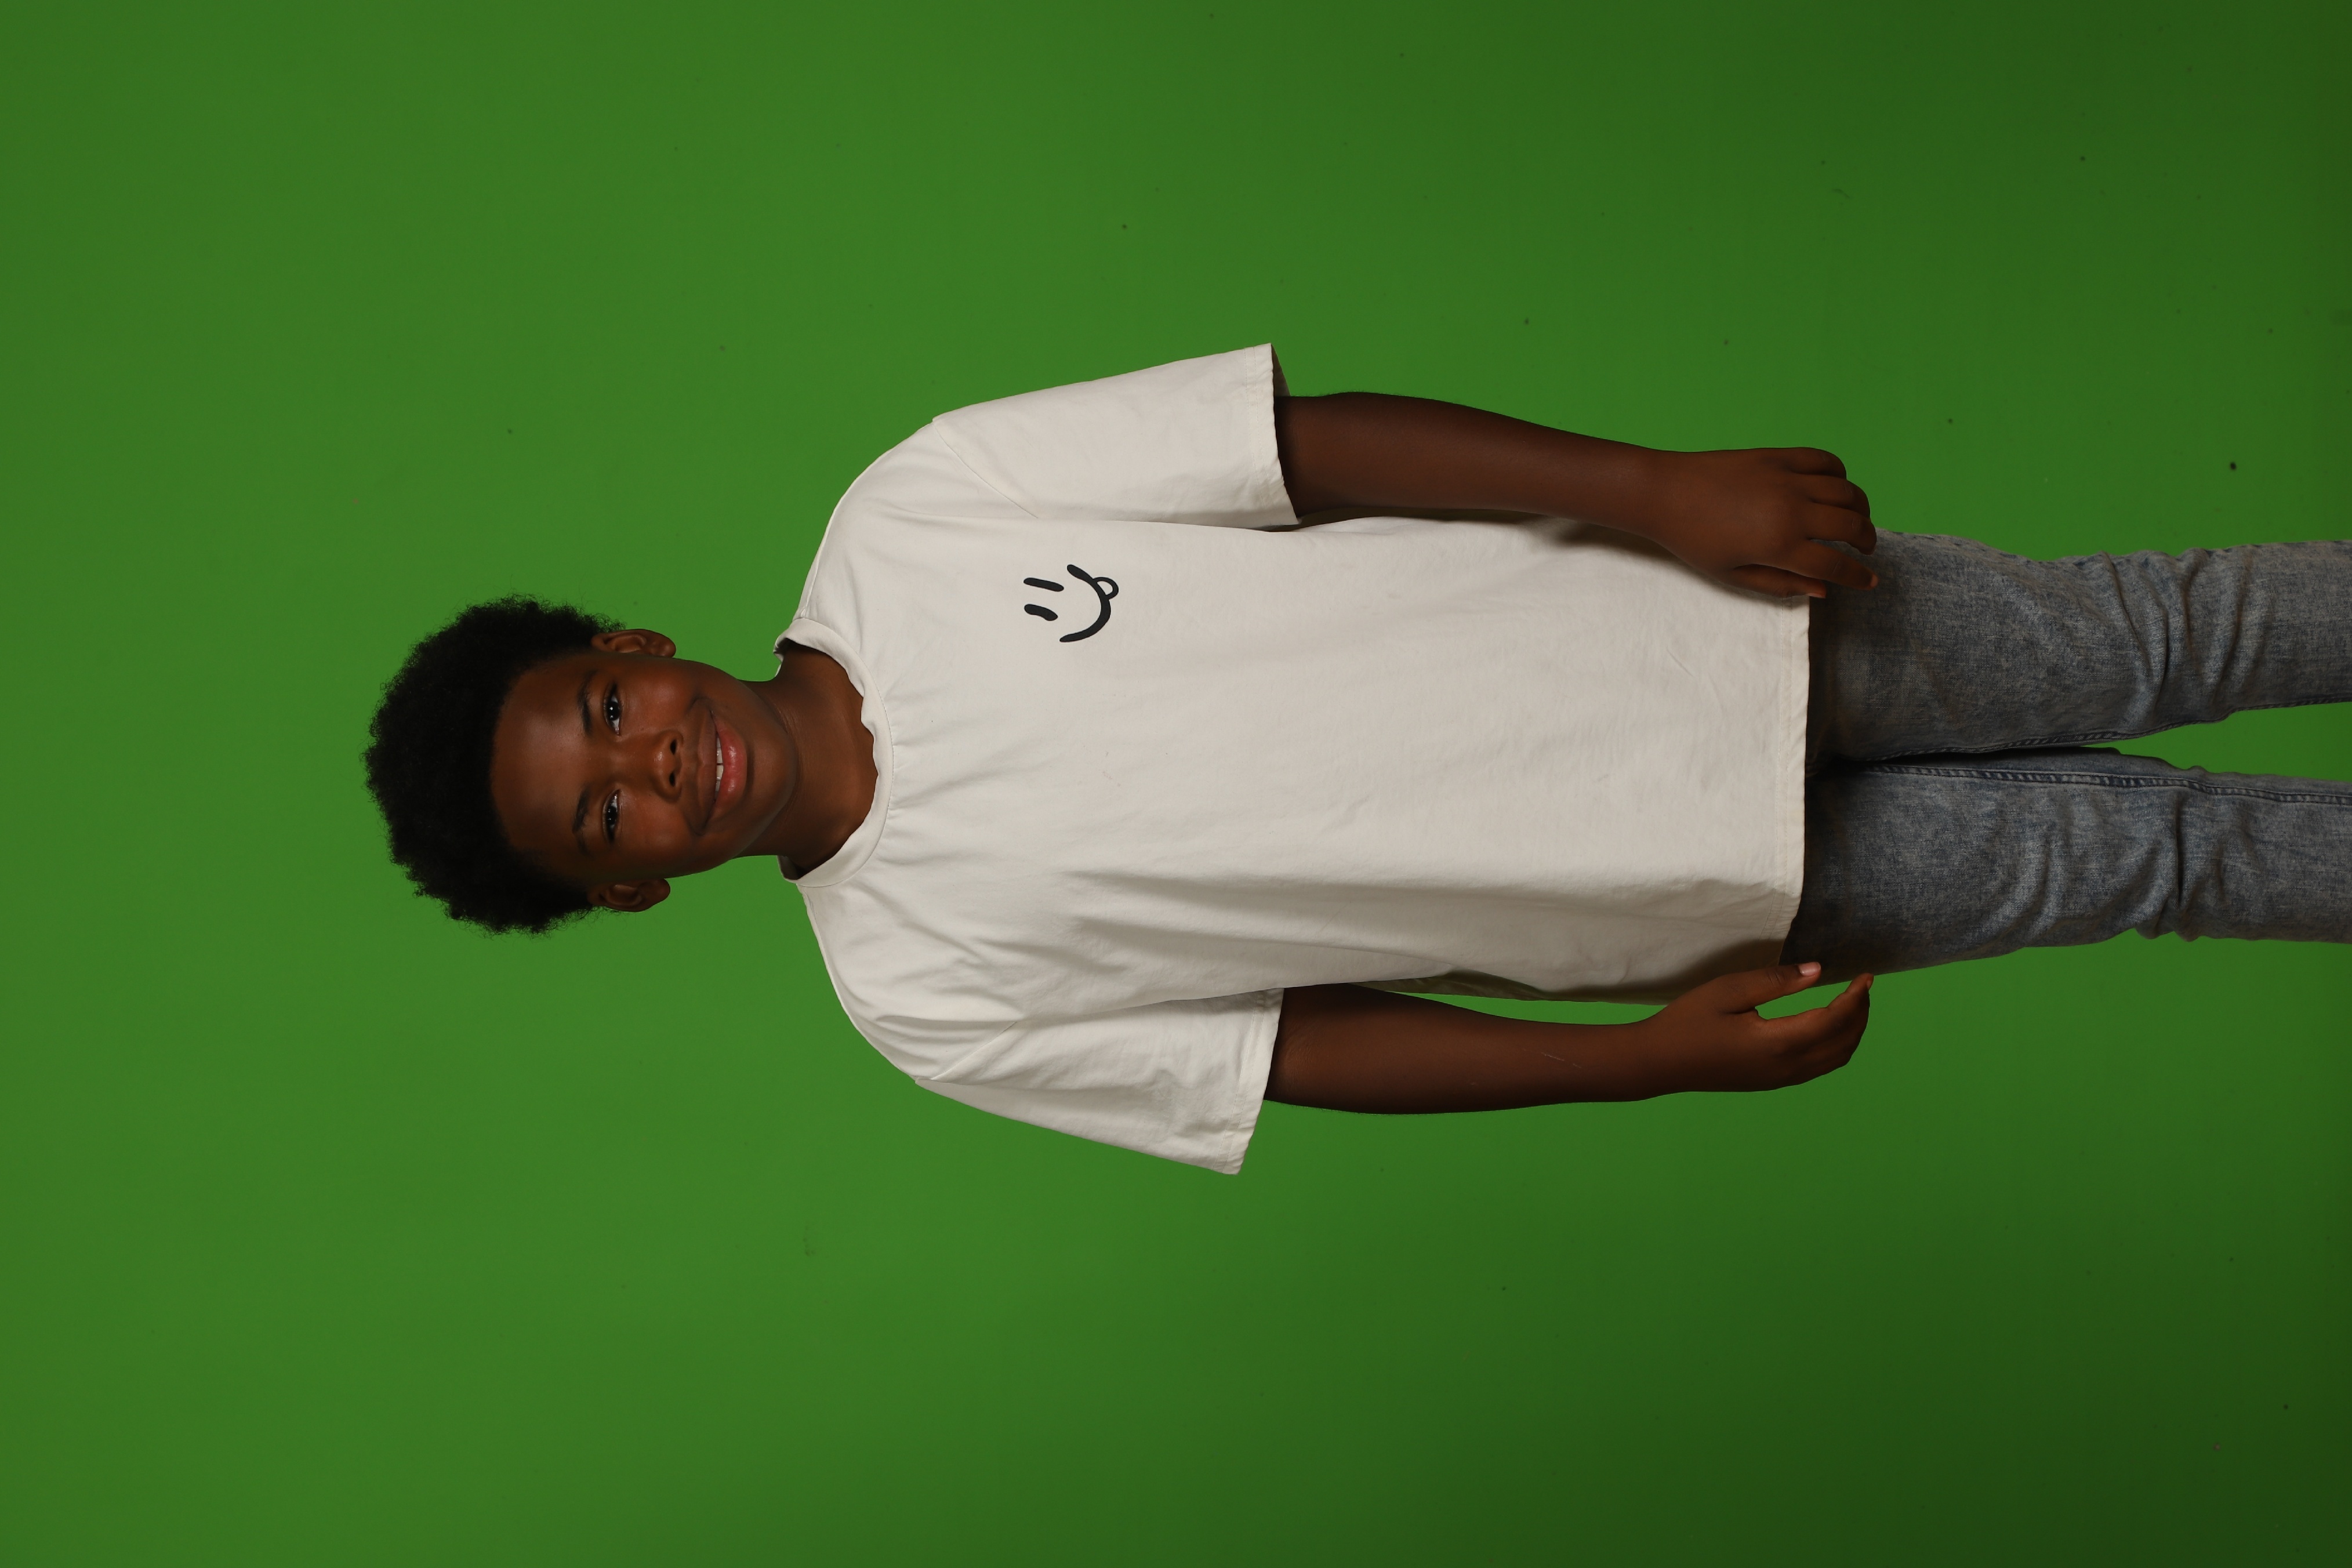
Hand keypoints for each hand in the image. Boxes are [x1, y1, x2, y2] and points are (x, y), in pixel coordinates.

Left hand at [1632, 449, 1877, 597]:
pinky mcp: (1778, 455)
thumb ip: (1781, 585)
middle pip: (1852, 525)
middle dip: (1868, 540)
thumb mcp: (1733, 576)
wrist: (1664, 493)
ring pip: (1847, 491)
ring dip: (1860, 508)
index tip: (1870, 580)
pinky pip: (1825, 460)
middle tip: (1866, 549)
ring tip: (1855, 520)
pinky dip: (1839, 474)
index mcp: (1779, 545)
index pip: (1835, 564)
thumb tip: (1823, 590)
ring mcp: (1787, 478)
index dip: (1858, 576)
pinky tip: (1834, 488)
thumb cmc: (1694, 541)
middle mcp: (1791, 510)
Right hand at [1634, 962, 1872, 1091]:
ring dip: (1852, 1032)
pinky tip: (1828, 1027)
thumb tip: (1817, 971)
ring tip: (1852, 1004)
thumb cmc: (1688, 1022)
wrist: (1659, 1062)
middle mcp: (1786, 1067)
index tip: (1866, 975)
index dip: (1856, 997)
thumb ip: (1775, 980)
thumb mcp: (1728, 990)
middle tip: (1863, 986)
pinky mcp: (1773, 1082)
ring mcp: (1781, 1079)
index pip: (1835, 1020)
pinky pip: (1820, 1066)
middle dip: (1861, 1014)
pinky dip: (1836, 1046)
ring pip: (1836, 1059)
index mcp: (1777, 1043)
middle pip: (1844, 1043)